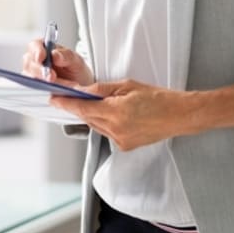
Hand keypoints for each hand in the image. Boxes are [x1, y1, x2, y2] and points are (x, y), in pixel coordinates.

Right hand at [22, 40, 94, 86]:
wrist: (79, 85)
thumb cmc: (75, 69)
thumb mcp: (76, 60)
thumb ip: (66, 56)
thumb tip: (54, 54)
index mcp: (44, 47)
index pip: (35, 45)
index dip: (36, 51)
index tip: (41, 57)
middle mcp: (36, 60)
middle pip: (30, 62)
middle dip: (40, 70)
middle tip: (52, 77)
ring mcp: (34, 73)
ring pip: (31, 76)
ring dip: (45, 81)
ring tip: (62, 85)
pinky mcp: (35, 86)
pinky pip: (35, 87)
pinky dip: (46, 89)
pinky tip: (57, 90)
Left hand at [48, 79, 188, 151]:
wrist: (179, 115)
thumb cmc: (159, 98)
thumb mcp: (128, 85)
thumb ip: (103, 89)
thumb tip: (85, 91)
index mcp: (116, 112)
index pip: (83, 108)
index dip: (66, 103)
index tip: (54, 98)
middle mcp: (116, 130)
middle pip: (88, 118)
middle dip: (81, 107)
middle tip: (74, 96)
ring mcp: (120, 140)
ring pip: (96, 126)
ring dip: (94, 115)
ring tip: (104, 103)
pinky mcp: (125, 146)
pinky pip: (107, 133)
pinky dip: (106, 123)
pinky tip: (116, 114)